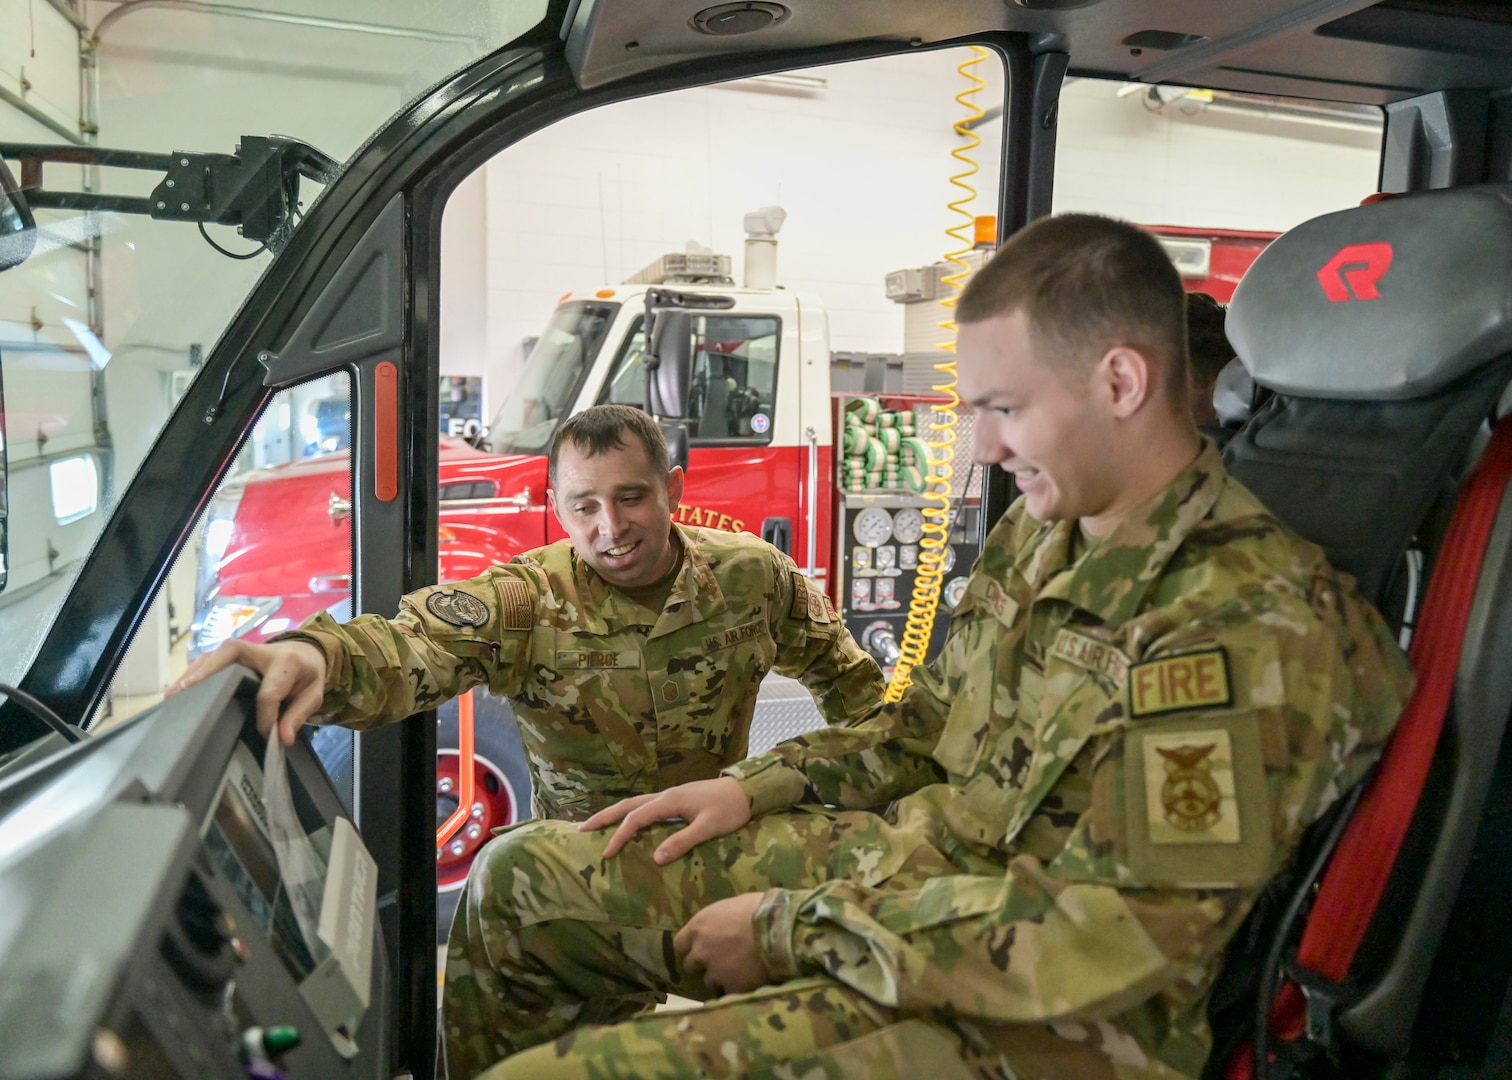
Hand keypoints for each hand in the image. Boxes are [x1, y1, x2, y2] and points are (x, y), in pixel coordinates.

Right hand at [166, 639, 326, 745]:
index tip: (265, 735)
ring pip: (215, 656)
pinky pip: (209, 660)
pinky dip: (193, 674)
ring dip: (192, 674)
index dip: (265, 716)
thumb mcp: (314, 695)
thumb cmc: (307, 676)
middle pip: (231, 654)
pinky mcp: (231, 654)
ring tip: (171, 696)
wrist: (307, 652)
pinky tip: (177, 690)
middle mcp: (261, 650)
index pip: (269, 692)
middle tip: (184, 693)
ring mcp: (244, 649)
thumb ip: (299, 715)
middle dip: (208, 672)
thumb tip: (282, 739)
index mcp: (287, 662)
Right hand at [580, 776, 751, 862]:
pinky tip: (628, 824)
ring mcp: (670, 797)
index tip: (606, 854)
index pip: (636, 818)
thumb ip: (682, 841)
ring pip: (635, 804)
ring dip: (615, 814)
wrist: (748, 791)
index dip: (620, 836)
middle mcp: (665, 796)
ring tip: (596, 825)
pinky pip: (645, 807)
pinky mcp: (677, 800)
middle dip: (604, 817)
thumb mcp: (708, 828)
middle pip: (627, 805)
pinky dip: (630, 814)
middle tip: (581, 829)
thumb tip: (655, 858)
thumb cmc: (730, 809)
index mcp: (670, 801)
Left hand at [675, 893, 770, 995]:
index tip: (700, 947)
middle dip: (703, 964)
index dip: (690, 946)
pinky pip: (731, 992)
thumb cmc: (759, 908)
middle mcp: (701, 951)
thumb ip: (723, 919)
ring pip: (710, 981)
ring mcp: (715, 972)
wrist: (779, 929)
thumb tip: (726, 922)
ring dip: (721, 977)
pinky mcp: (732, 988)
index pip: (679, 944)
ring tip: (740, 971)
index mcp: (699, 926)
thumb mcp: (735, 904)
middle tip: (721, 960)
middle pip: (691, 965)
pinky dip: (739, 987)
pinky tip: (752, 980)